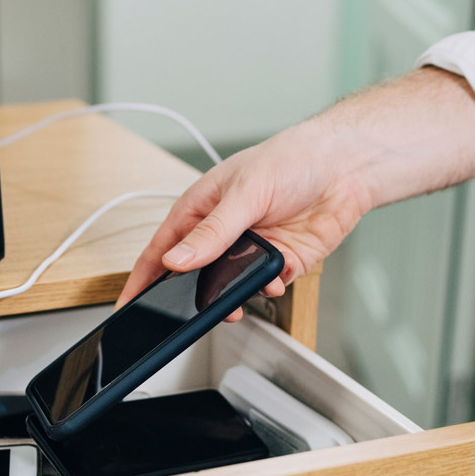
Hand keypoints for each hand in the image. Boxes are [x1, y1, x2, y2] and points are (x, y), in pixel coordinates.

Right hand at [116, 67, 474, 320]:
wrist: (345, 167)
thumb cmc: (291, 160)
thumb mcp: (244, 193)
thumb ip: (211, 233)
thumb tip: (177, 261)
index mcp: (201, 210)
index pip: (161, 250)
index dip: (142, 280)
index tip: (129, 306)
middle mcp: (222, 233)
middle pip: (192, 276)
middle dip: (189, 298)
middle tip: (187, 315)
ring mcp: (249, 250)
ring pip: (226, 288)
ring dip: (230, 298)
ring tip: (234, 304)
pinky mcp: (278, 263)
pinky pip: (262, 287)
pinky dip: (265, 289)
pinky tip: (273, 279)